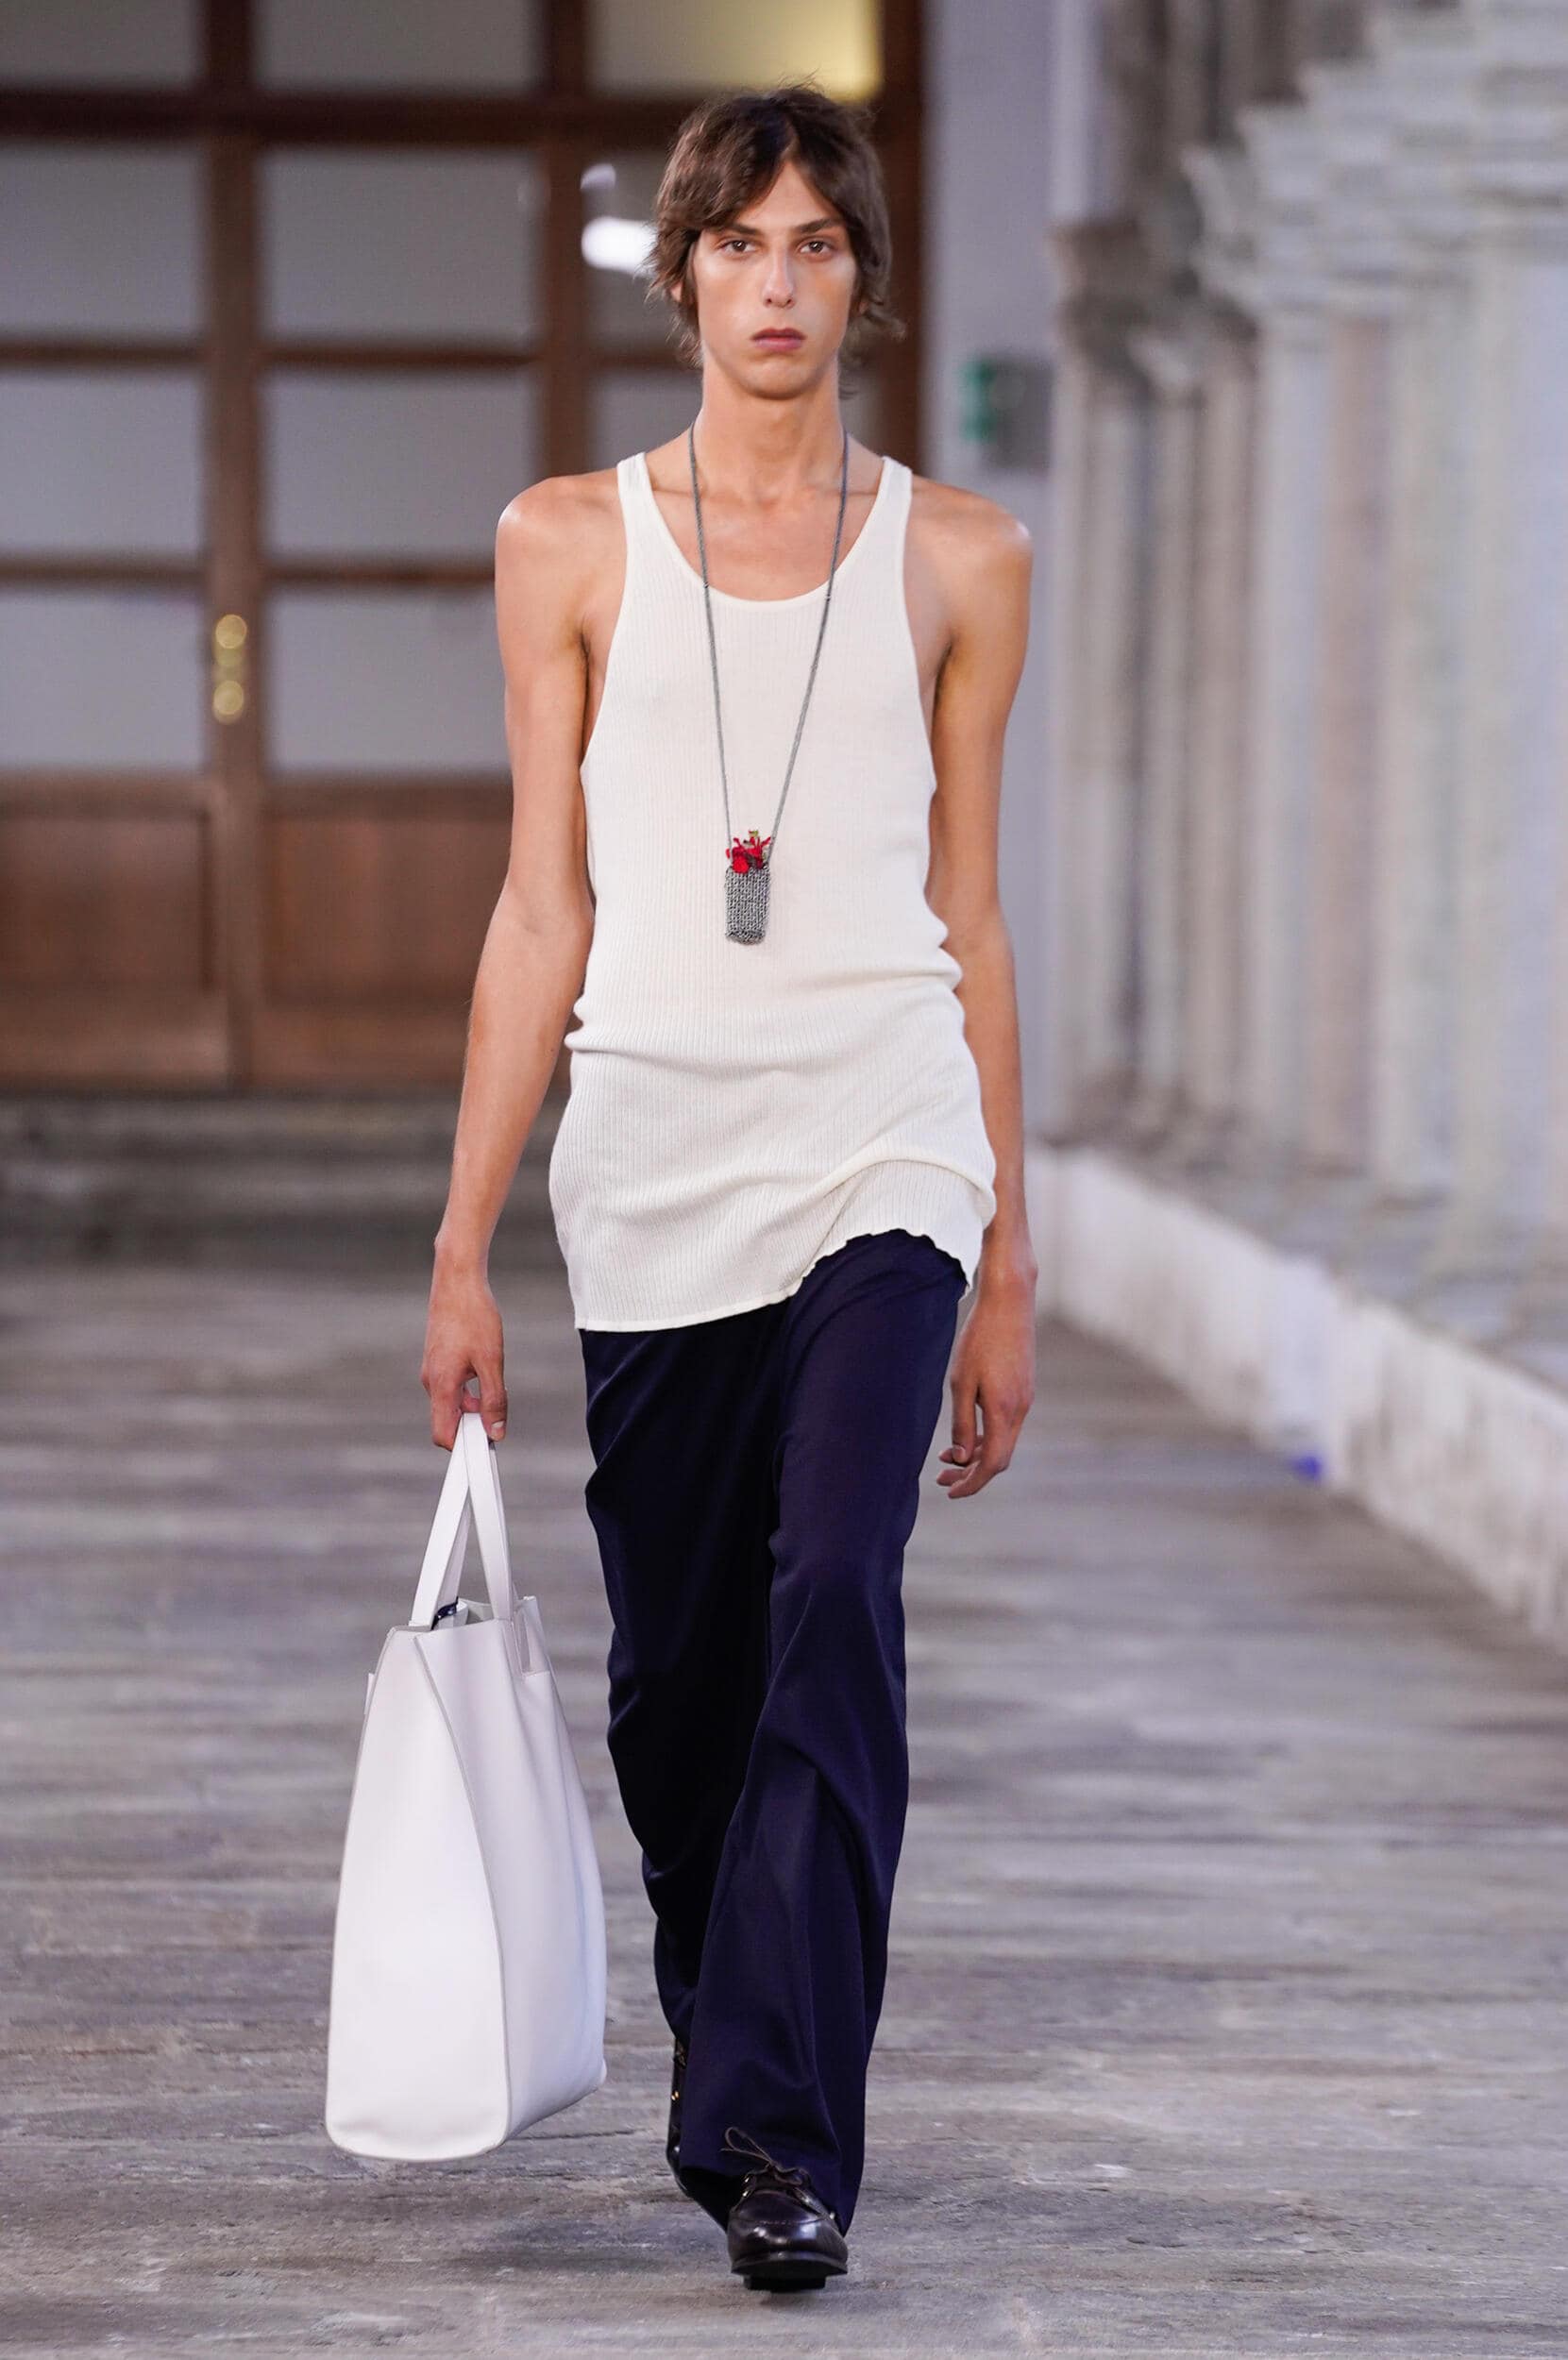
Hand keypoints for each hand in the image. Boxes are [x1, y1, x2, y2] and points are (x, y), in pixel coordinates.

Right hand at [422, 1258, 506, 1448]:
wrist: (457, 1280)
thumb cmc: (474, 1316)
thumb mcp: (492, 1361)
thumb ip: (494, 1399)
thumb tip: (496, 1431)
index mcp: (441, 1385)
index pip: (443, 1435)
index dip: (464, 1447)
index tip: (485, 1445)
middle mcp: (431, 1381)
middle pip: (449, 1420)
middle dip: (473, 1423)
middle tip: (498, 1411)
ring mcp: (432, 1370)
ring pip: (452, 1402)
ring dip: (473, 1403)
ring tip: (494, 1381)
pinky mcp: (437, 1359)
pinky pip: (451, 1386)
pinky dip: (468, 1388)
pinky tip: (484, 1368)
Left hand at [937, 1260, 1035, 1498]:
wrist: (1009, 1303)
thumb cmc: (979, 1338)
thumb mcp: (961, 1382)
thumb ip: (961, 1422)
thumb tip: (961, 1457)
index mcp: (1004, 1411)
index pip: (992, 1464)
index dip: (972, 1483)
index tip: (949, 1491)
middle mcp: (1020, 1409)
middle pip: (1000, 1458)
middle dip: (971, 1473)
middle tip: (941, 1475)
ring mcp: (1025, 1399)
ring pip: (1003, 1441)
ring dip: (977, 1453)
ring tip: (946, 1456)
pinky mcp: (1024, 1388)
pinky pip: (1006, 1424)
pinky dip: (986, 1435)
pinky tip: (966, 1431)